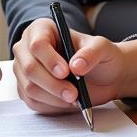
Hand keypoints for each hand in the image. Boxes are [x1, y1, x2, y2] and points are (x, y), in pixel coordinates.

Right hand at [14, 18, 136, 113]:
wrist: (109, 74)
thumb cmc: (106, 56)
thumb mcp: (104, 49)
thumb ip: (91, 53)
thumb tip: (76, 66)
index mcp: (43, 29)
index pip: (35, 43)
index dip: (48, 60)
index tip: (66, 72)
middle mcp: (29, 48)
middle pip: (27, 68)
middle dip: (51, 84)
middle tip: (74, 95)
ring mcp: (27, 71)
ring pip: (29, 88)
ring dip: (52, 98)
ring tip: (76, 100)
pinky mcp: (31, 90)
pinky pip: (32, 103)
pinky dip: (50, 107)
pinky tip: (68, 105)